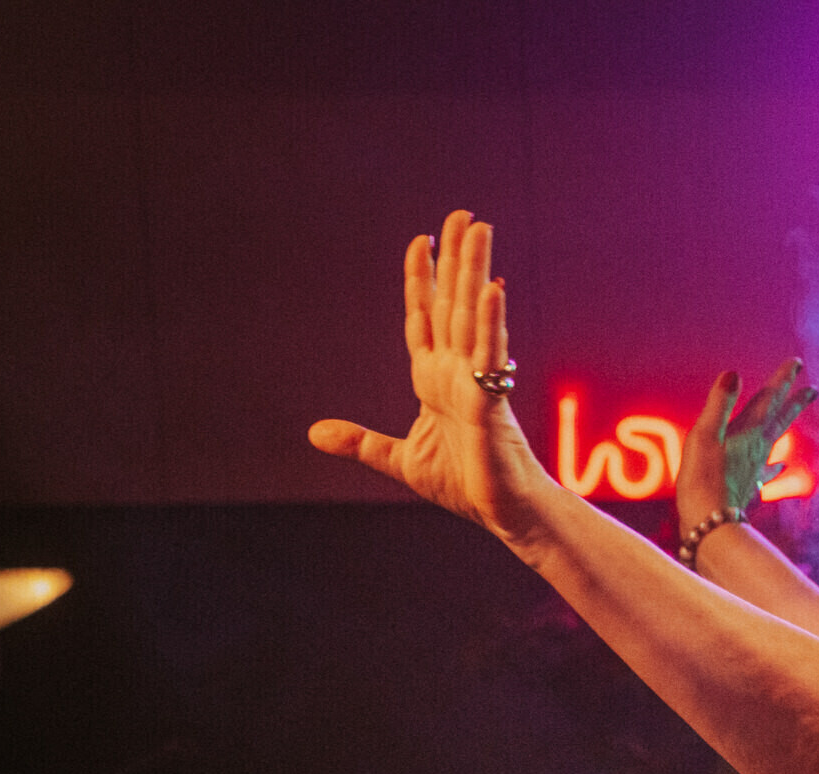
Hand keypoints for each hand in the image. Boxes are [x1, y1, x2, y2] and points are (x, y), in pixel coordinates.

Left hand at [308, 210, 550, 542]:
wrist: (503, 513)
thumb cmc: (464, 485)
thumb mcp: (398, 460)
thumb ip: (361, 442)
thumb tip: (315, 433)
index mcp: (435, 379)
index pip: (425, 317)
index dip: (422, 279)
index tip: (422, 241)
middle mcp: (458, 371)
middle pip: (454, 302)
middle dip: (457, 257)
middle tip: (462, 214)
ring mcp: (477, 381)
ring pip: (473, 314)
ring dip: (475, 268)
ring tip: (479, 227)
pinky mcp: (490, 401)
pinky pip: (490, 354)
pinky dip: (491, 320)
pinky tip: (491, 287)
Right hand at [678, 359, 816, 525]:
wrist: (710, 523)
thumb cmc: (702, 479)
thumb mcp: (705, 435)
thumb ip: (719, 404)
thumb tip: (733, 373)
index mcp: (748, 432)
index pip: (769, 399)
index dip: (782, 379)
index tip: (797, 363)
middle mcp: (757, 449)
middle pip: (781, 420)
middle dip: (795, 401)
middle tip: (813, 389)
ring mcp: (754, 468)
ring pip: (775, 440)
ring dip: (785, 425)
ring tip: (795, 418)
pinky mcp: (748, 486)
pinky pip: (765, 469)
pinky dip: (774, 464)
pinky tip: (780, 467)